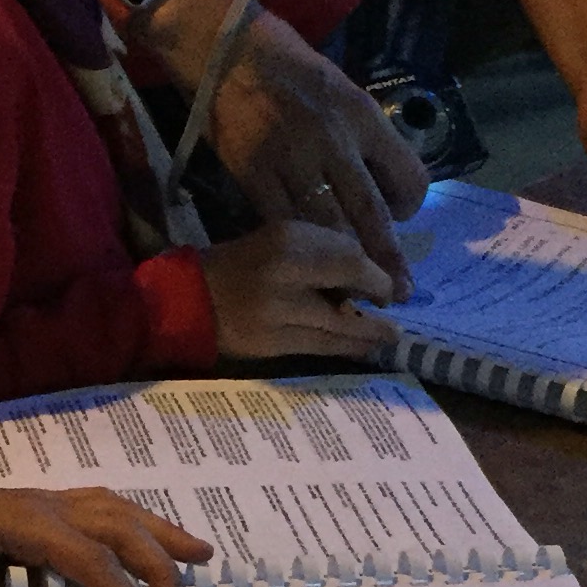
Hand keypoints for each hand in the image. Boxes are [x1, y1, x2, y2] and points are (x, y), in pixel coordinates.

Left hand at [0, 461, 207, 586]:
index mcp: (28, 522)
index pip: (92, 562)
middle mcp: (46, 506)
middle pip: (122, 530)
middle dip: (160, 568)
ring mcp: (42, 502)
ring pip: (118, 511)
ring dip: (160, 533)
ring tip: (201, 555)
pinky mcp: (34, 506)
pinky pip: (99, 508)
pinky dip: (130, 522)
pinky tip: (140, 535)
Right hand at [137, 0, 428, 284]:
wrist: (221, 45)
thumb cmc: (283, 58)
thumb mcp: (338, 86)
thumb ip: (360, 132)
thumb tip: (377, 176)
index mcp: (361, 114)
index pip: (406, 173)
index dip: (410, 203)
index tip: (403, 216)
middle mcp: (333, 139)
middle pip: (371, 213)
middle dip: (387, 257)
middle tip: (399, 290)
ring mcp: (291, 159)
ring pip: (327, 227)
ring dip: (344, 266)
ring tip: (357, 294)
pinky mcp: (252, 172)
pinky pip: (283, 221)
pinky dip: (298, 248)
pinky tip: (306, 266)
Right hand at [199, 219, 399, 359]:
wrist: (192, 298)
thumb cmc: (243, 265)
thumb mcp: (280, 240)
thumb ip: (321, 250)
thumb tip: (369, 272)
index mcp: (287, 238)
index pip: (347, 252)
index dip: (375, 272)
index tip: (388, 285)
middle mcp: (284, 271)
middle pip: (348, 281)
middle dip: (377, 300)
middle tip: (393, 312)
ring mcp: (278, 310)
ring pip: (339, 324)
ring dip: (369, 333)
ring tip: (388, 336)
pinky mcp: (272, 342)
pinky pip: (320, 347)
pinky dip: (345, 347)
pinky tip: (360, 348)